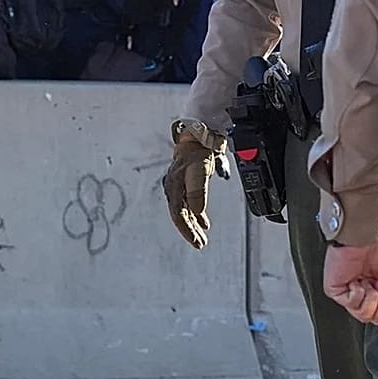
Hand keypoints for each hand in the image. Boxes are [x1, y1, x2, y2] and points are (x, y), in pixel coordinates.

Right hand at [163, 119, 227, 248]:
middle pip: (180, 216)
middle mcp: (174, 188)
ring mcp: (180, 186)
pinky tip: (203, 221)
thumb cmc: (198, 150)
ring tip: (201, 238)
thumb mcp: (199, 170)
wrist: (198, 133)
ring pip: (185, 211)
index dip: (187, 230)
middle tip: (199, 244)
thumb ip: (198, 191)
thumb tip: (197, 212)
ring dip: (193, 225)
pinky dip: (197, 215)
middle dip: (190, 232)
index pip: (178, 215)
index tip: (196, 242)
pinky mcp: (187, 183)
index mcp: (174, 187)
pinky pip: (190, 204)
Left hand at [324, 227, 377, 324]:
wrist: (367, 234)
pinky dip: (358, 292)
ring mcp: (348, 292)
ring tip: (370, 282)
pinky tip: (357, 279)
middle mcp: (363, 292)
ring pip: (364, 316)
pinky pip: (351, 304)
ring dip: (372, 298)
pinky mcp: (335, 290)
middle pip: (375, 319)